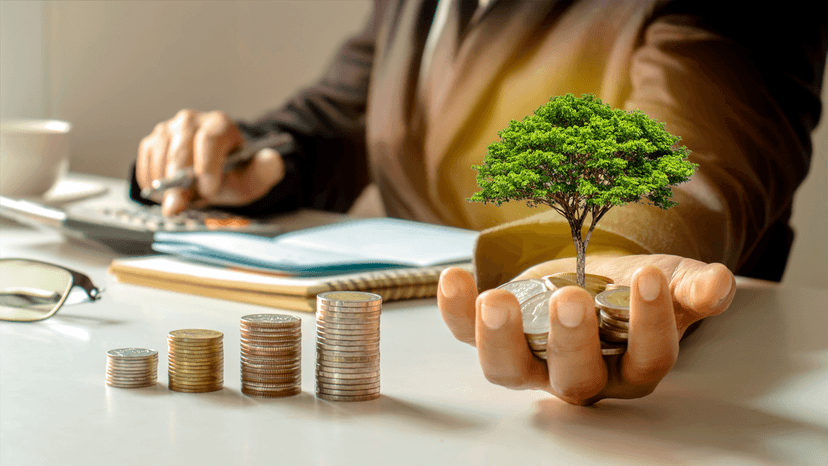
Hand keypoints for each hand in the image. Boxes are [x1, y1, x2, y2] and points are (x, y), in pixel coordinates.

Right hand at [136, 110, 285, 215]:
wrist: (214, 175)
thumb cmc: (234, 175)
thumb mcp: (255, 177)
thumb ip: (267, 170)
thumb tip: (272, 160)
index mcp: (220, 124)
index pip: (210, 139)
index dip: (206, 165)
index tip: (208, 189)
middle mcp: (193, 120)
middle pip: (181, 148)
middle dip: (178, 181)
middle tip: (178, 206)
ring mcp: (170, 128)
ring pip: (160, 153)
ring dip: (163, 181)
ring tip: (175, 201)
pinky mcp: (153, 140)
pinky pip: (145, 159)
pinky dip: (150, 179)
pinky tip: (161, 194)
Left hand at [437, 254, 735, 404]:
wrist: (590, 271)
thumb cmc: (631, 287)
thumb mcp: (670, 281)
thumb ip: (692, 288)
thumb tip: (717, 285)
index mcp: (631, 364)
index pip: (647, 359)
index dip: (650, 324)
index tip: (648, 278)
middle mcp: (579, 373)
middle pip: (575, 380)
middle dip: (572, 342)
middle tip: (571, 299)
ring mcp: (530, 359)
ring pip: (508, 371)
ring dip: (498, 340)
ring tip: (496, 301)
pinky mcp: (494, 335)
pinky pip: (463, 335)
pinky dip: (454, 311)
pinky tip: (454, 280)